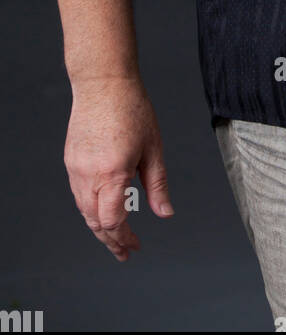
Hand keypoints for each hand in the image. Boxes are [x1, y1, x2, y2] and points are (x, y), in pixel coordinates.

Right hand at [64, 76, 173, 260]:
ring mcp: (76, 168)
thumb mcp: (153, 148)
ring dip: (99, 227)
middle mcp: (89, 175)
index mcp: (112, 173)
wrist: (103, 83)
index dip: (124, 238)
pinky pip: (78, 194)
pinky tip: (103, 211)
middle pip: (95, 222)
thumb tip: (165, 213)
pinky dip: (90, 208)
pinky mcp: (71, 161)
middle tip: (126, 252)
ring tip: (115, 238)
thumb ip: (157, 185)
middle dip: (111, 240)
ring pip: (84, 210)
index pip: (112, 221)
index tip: (136, 246)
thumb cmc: (132, 109)